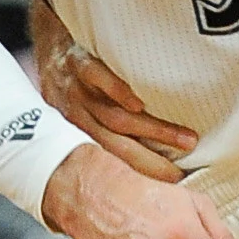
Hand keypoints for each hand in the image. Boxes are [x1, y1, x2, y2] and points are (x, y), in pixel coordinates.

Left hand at [32, 6, 197, 178]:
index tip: (167, 193)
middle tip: (180, 177)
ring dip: (153, 131)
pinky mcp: (78, 60)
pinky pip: (95, 77)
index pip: (108, 166)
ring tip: (187, 140)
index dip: (136, 180)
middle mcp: (78, 117)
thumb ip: (103, 142)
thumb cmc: (72, 88)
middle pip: (116, 148)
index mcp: (77, 137)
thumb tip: (142, 173)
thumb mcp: (79, 120)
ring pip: (115, 117)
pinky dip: (116, 91)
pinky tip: (140, 103)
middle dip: (150, 164)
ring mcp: (78, 90)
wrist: (51, 45)